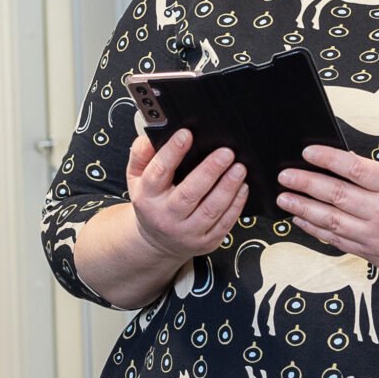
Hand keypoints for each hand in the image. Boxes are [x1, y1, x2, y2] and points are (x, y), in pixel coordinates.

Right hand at [127, 129, 245, 260]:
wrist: (157, 242)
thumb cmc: (151, 202)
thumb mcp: (136, 178)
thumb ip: (140, 155)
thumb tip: (148, 138)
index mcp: (148, 196)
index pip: (159, 172)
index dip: (172, 152)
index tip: (186, 134)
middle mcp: (166, 216)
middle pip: (189, 193)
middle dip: (210, 171)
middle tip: (226, 153)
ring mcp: (187, 232)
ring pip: (211, 210)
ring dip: (228, 188)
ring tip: (239, 169)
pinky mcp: (205, 242)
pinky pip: (224, 223)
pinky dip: (236, 205)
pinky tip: (242, 188)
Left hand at [277, 145, 378, 283]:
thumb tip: (347, 165)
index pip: (355, 168)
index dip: (328, 159)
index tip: (307, 152)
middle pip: (336, 194)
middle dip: (305, 183)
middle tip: (285, 176)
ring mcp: (373, 234)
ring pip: (329, 219)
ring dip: (303, 208)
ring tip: (284, 198)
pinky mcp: (368, 252)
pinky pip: (335, 239)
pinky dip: (315, 229)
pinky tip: (301, 219)